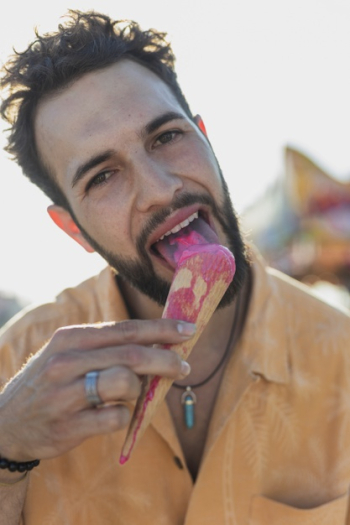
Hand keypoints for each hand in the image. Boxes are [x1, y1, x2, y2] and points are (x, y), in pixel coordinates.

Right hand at [0, 319, 193, 461]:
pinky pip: (116, 417)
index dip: (161, 330)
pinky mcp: (69, 426)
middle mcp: (66, 361)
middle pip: (131, 355)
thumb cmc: (49, 382)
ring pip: (125, 382)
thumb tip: (156, 344)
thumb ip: (105, 347)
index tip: (187, 330)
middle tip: (184, 366)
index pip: (125, 329)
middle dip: (166, 359)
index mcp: (70, 337)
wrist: (7, 423)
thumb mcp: (67, 353)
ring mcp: (66, 394)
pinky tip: (113, 413)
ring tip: (134, 392)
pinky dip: (125, 415)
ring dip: (141, 388)